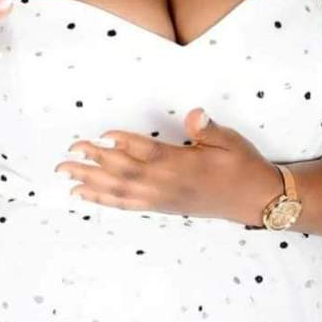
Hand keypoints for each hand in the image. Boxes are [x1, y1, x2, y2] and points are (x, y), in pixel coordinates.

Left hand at [53, 107, 283, 225]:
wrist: (255, 200)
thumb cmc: (242, 166)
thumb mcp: (231, 142)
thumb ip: (209, 129)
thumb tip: (195, 114)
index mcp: (183, 164)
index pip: (147, 152)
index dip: (122, 143)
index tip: (100, 134)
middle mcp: (167, 184)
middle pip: (124, 172)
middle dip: (94, 163)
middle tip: (68, 153)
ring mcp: (162, 198)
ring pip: (120, 191)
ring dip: (90, 183)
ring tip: (66, 175)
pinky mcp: (161, 207)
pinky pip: (126, 205)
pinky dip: (103, 200)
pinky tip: (85, 195)